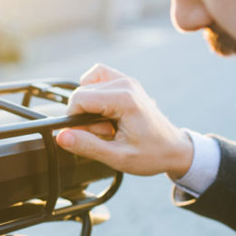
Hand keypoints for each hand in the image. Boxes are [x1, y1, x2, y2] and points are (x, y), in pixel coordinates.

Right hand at [56, 64, 193, 178]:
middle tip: (107, 134)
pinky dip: (93, 93)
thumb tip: (61, 136)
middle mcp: (125, 84)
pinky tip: (102, 111)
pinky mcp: (125, 82)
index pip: (79, 98)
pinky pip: (97, 78)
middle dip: (85, 116)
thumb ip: (87, 146)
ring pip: (87, 85)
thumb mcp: (118, 157)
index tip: (90, 136)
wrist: (174, 149)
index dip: (74, 120)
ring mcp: (126, 80)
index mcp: (125, 99)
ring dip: (90, 106)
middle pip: (82, 93)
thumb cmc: (151, 154)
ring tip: (107, 124)